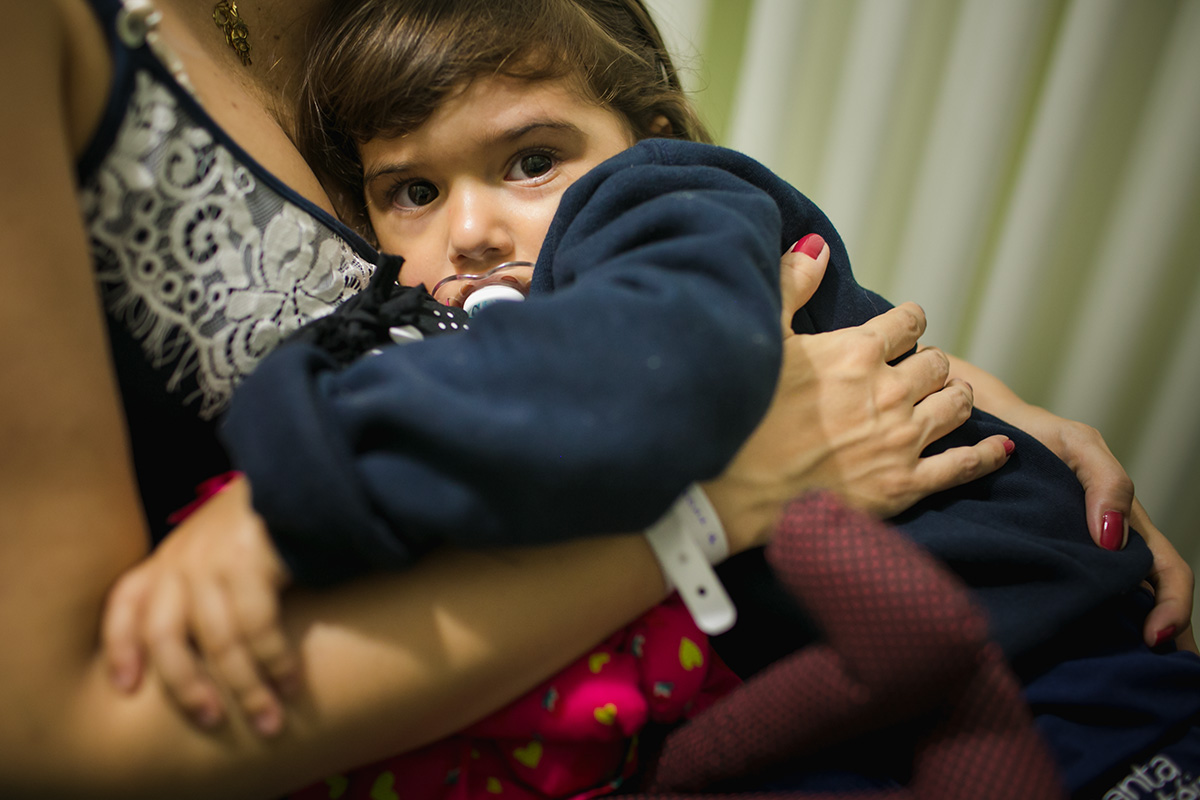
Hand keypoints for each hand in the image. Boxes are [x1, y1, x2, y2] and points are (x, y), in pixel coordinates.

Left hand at [102, 475, 298, 735]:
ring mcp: (215, 560)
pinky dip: (275, 661)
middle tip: (211, 720)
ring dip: (246, 689)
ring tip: (268, 719)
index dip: (119, 647)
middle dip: (186, 687)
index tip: (125, 687)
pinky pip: (259, 627)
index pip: (126, 601)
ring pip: (219, 641)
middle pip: (164, 635)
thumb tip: (200, 646)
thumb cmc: (265, 521)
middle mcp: (184, 558)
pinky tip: (290, 682)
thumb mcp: (216, 545)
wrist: (303, 475)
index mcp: (170, 556)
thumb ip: (198, 583)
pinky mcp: (251, 561)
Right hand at [704, 235, 1012, 551]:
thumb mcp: (762, 338)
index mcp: (858, 351)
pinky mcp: (904, 484)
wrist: (731, 490)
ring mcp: (901, 440)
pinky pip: (963, 465)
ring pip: (956, 405)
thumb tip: (818, 244)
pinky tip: (1000, 447)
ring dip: (954, 397)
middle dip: (927, 363)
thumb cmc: (741, 412)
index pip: (908, 321)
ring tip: (944, 399)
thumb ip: (792, 284)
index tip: (901, 330)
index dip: (907, 323)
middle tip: (912, 373)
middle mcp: (890, 391)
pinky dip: (986, 455)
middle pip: (936, 364)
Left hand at [946, 358, 1195, 650]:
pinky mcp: (1037, 560)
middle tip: (1150, 674)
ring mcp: (1071, 556)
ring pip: (1107, 605)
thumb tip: (1112, 540)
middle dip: (1161, 638)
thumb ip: (1106, 482)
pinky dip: (1076, 625)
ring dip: (1119, 641)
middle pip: (1146, 600)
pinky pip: (1063, 597)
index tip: (1154, 639)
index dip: (1173, 607)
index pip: (1166, 572)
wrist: (982, 429)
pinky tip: (1066, 654)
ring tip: (1119, 676)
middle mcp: (1104, 546)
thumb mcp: (1078, 446)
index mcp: (1125, 523)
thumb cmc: (1035, 434)